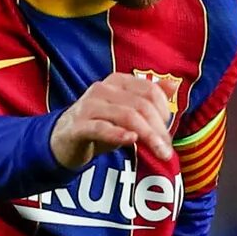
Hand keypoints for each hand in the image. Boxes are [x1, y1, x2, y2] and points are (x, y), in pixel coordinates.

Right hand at [49, 70, 175, 171]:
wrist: (63, 141)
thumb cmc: (99, 124)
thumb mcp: (125, 110)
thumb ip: (148, 98)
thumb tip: (173, 85)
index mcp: (117, 82)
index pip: (149, 91)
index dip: (164, 111)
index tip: (167, 131)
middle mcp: (102, 90)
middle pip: (141, 105)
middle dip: (159, 129)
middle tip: (167, 150)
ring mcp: (88, 106)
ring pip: (126, 116)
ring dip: (148, 136)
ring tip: (159, 153)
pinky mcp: (78, 126)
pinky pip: (101, 128)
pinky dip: (118, 134)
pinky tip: (131, 140)